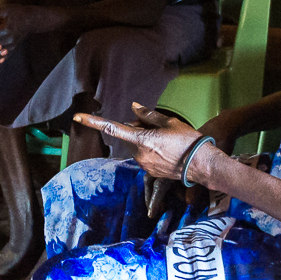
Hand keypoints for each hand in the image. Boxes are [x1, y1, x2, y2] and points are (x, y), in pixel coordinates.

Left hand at [78, 103, 209, 182]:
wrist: (203, 165)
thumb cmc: (189, 141)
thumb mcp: (170, 122)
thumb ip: (149, 115)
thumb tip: (134, 107)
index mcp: (142, 140)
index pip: (112, 128)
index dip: (93, 122)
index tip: (77, 116)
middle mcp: (139, 155)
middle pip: (129, 136)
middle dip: (137, 129)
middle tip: (159, 127)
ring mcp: (144, 165)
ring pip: (136, 146)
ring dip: (144, 140)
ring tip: (166, 140)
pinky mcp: (150, 172)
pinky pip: (143, 156)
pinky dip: (150, 150)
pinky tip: (166, 149)